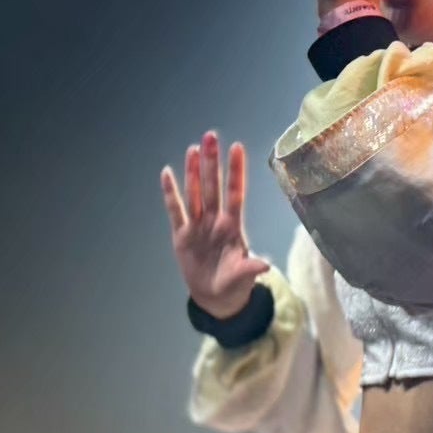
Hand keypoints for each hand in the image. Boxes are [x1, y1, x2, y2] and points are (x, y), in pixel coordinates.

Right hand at [160, 131, 270, 317]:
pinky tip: (167, 173)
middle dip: (212, 162)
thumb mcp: (243, 276)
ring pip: (195, 193)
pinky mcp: (181, 234)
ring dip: (193, 172)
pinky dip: (170, 193)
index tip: (237, 147)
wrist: (214, 296)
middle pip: (213, 186)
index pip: (235, 193)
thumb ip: (251, 268)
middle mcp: (215, 219)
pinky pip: (175, 210)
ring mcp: (197, 225)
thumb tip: (265, 265)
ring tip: (193, 149)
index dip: (236, 171)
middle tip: (210, 135)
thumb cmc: (234, 283)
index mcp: (233, 226)